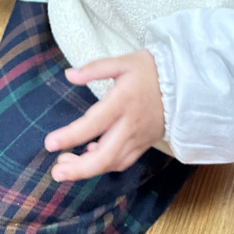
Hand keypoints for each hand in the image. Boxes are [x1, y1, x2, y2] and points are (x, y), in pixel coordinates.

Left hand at [44, 50, 164, 181]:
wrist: (183, 84)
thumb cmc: (150, 70)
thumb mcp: (122, 61)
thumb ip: (94, 68)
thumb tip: (69, 75)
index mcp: (122, 101)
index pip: (93, 124)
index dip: (70, 136)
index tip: (50, 143)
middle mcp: (130, 124)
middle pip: (104, 156)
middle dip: (78, 169)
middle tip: (56, 171)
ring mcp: (139, 137)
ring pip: (113, 162)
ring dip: (89, 169)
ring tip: (67, 166)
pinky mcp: (145, 144)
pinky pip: (124, 161)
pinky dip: (106, 164)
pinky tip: (92, 157)